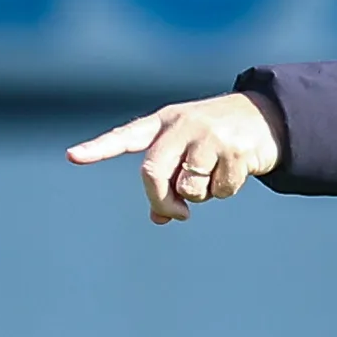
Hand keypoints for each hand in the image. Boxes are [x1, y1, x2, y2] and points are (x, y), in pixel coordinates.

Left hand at [66, 91, 282, 221]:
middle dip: (161, 200)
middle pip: (152, 171)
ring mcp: (207, 135)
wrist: (264, 118)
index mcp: (162, 123)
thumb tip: (159, 219)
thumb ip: (169, 182)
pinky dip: (226, 190)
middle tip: (176, 213)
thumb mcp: (187, 152)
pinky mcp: (233, 149)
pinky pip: (220, 189)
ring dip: (201, 195)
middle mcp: (181, 125)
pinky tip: (235, 170)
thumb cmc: (215, 138)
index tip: (73, 156)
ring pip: (189, 186)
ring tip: (215, 173)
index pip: (125, 137)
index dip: (98, 148)